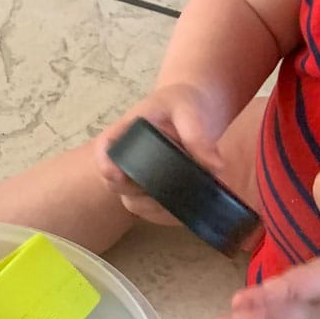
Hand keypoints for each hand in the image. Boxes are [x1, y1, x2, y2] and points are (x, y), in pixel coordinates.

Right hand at [96, 83, 229, 226]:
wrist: (192, 108)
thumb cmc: (184, 103)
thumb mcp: (189, 110)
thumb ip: (197, 135)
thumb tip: (215, 167)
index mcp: (126, 130)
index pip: (105, 147)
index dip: (104, 163)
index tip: (116, 174)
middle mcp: (126, 157)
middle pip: (116, 182)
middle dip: (136, 192)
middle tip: (166, 195)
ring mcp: (137, 176)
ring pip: (132, 202)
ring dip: (152, 208)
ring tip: (181, 204)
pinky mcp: (151, 189)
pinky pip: (151, 210)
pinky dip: (165, 215)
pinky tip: (185, 211)